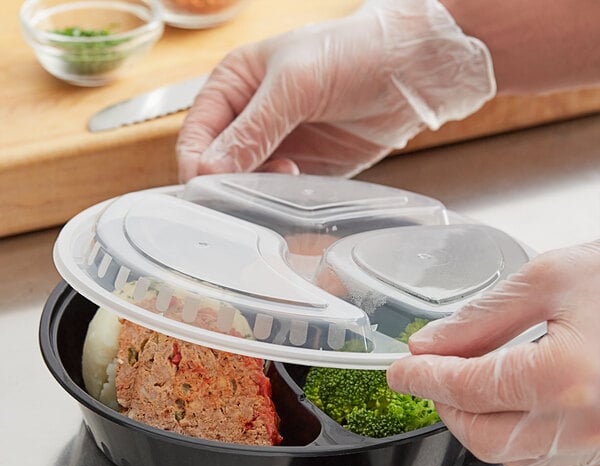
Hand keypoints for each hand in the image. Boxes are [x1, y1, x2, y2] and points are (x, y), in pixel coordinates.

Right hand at [177, 0, 494, 181]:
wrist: (411, 72)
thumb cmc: (353, 54)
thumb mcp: (295, 84)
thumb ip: (252, 128)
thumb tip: (209, 169)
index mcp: (233, 87)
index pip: (196, 136)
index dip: (197, 166)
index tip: (206, 191)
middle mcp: (249, 119)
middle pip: (217, 167)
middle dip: (224, 186)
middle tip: (242, 199)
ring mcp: (276, 147)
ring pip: (245, 185)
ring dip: (253, 195)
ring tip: (282, 182)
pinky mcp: (303, 169)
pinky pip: (277, 194)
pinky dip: (278, 200)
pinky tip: (294, 189)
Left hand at [387, 241, 599, 465]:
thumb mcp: (552, 278)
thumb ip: (483, 316)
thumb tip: (431, 343)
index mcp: (565, 377)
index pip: (466, 388)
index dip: (423, 378)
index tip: (400, 369)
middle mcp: (583, 423)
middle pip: (481, 435)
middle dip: (444, 405)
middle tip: (426, 375)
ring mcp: (599, 443)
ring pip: (509, 454)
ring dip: (473, 421)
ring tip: (461, 384)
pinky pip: (542, 456)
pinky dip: (509, 433)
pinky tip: (503, 403)